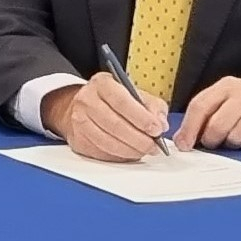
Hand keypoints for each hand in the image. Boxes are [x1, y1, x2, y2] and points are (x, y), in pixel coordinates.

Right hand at [47, 73, 170, 162]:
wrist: (85, 106)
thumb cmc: (114, 100)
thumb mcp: (135, 93)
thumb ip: (152, 105)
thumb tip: (161, 124)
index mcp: (102, 83)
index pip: (122, 102)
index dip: (141, 118)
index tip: (156, 129)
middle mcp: (87, 100)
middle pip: (115, 125)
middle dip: (139, 139)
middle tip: (154, 146)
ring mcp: (80, 121)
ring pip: (108, 142)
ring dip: (131, 150)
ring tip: (144, 150)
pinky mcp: (79, 140)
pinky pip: (102, 153)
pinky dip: (120, 156)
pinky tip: (130, 152)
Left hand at [178, 77, 240, 151]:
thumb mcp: (225, 101)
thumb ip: (202, 116)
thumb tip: (181, 141)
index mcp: (226, 86)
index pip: (200, 106)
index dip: (189, 128)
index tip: (183, 145)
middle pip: (217, 126)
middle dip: (213, 141)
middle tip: (218, 142)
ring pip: (236, 137)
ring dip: (234, 145)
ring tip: (239, 137)